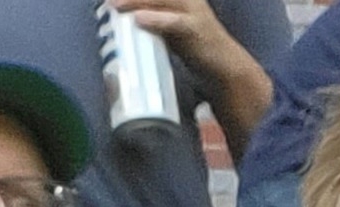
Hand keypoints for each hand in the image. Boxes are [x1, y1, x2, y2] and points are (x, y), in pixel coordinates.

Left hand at [116, 0, 237, 69]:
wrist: (225, 67)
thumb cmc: (195, 45)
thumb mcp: (170, 25)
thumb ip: (152, 16)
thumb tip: (122, 12)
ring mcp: (193, 11)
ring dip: (136, 1)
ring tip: (114, 4)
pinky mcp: (196, 29)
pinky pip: (173, 21)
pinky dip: (156, 20)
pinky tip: (139, 19)